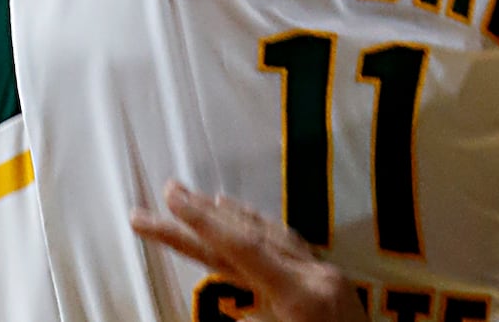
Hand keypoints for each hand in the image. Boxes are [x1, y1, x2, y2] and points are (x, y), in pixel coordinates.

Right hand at [130, 183, 364, 318]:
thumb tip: (229, 313)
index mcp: (302, 295)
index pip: (245, 249)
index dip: (204, 223)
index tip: (169, 202)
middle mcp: (314, 275)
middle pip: (251, 237)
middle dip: (205, 215)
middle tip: (167, 190)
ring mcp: (325, 275)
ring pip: (272, 235)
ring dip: (233, 217)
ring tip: (200, 200)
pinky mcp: (331, 281)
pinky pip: (292, 246)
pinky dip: (264, 231)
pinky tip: (249, 222)